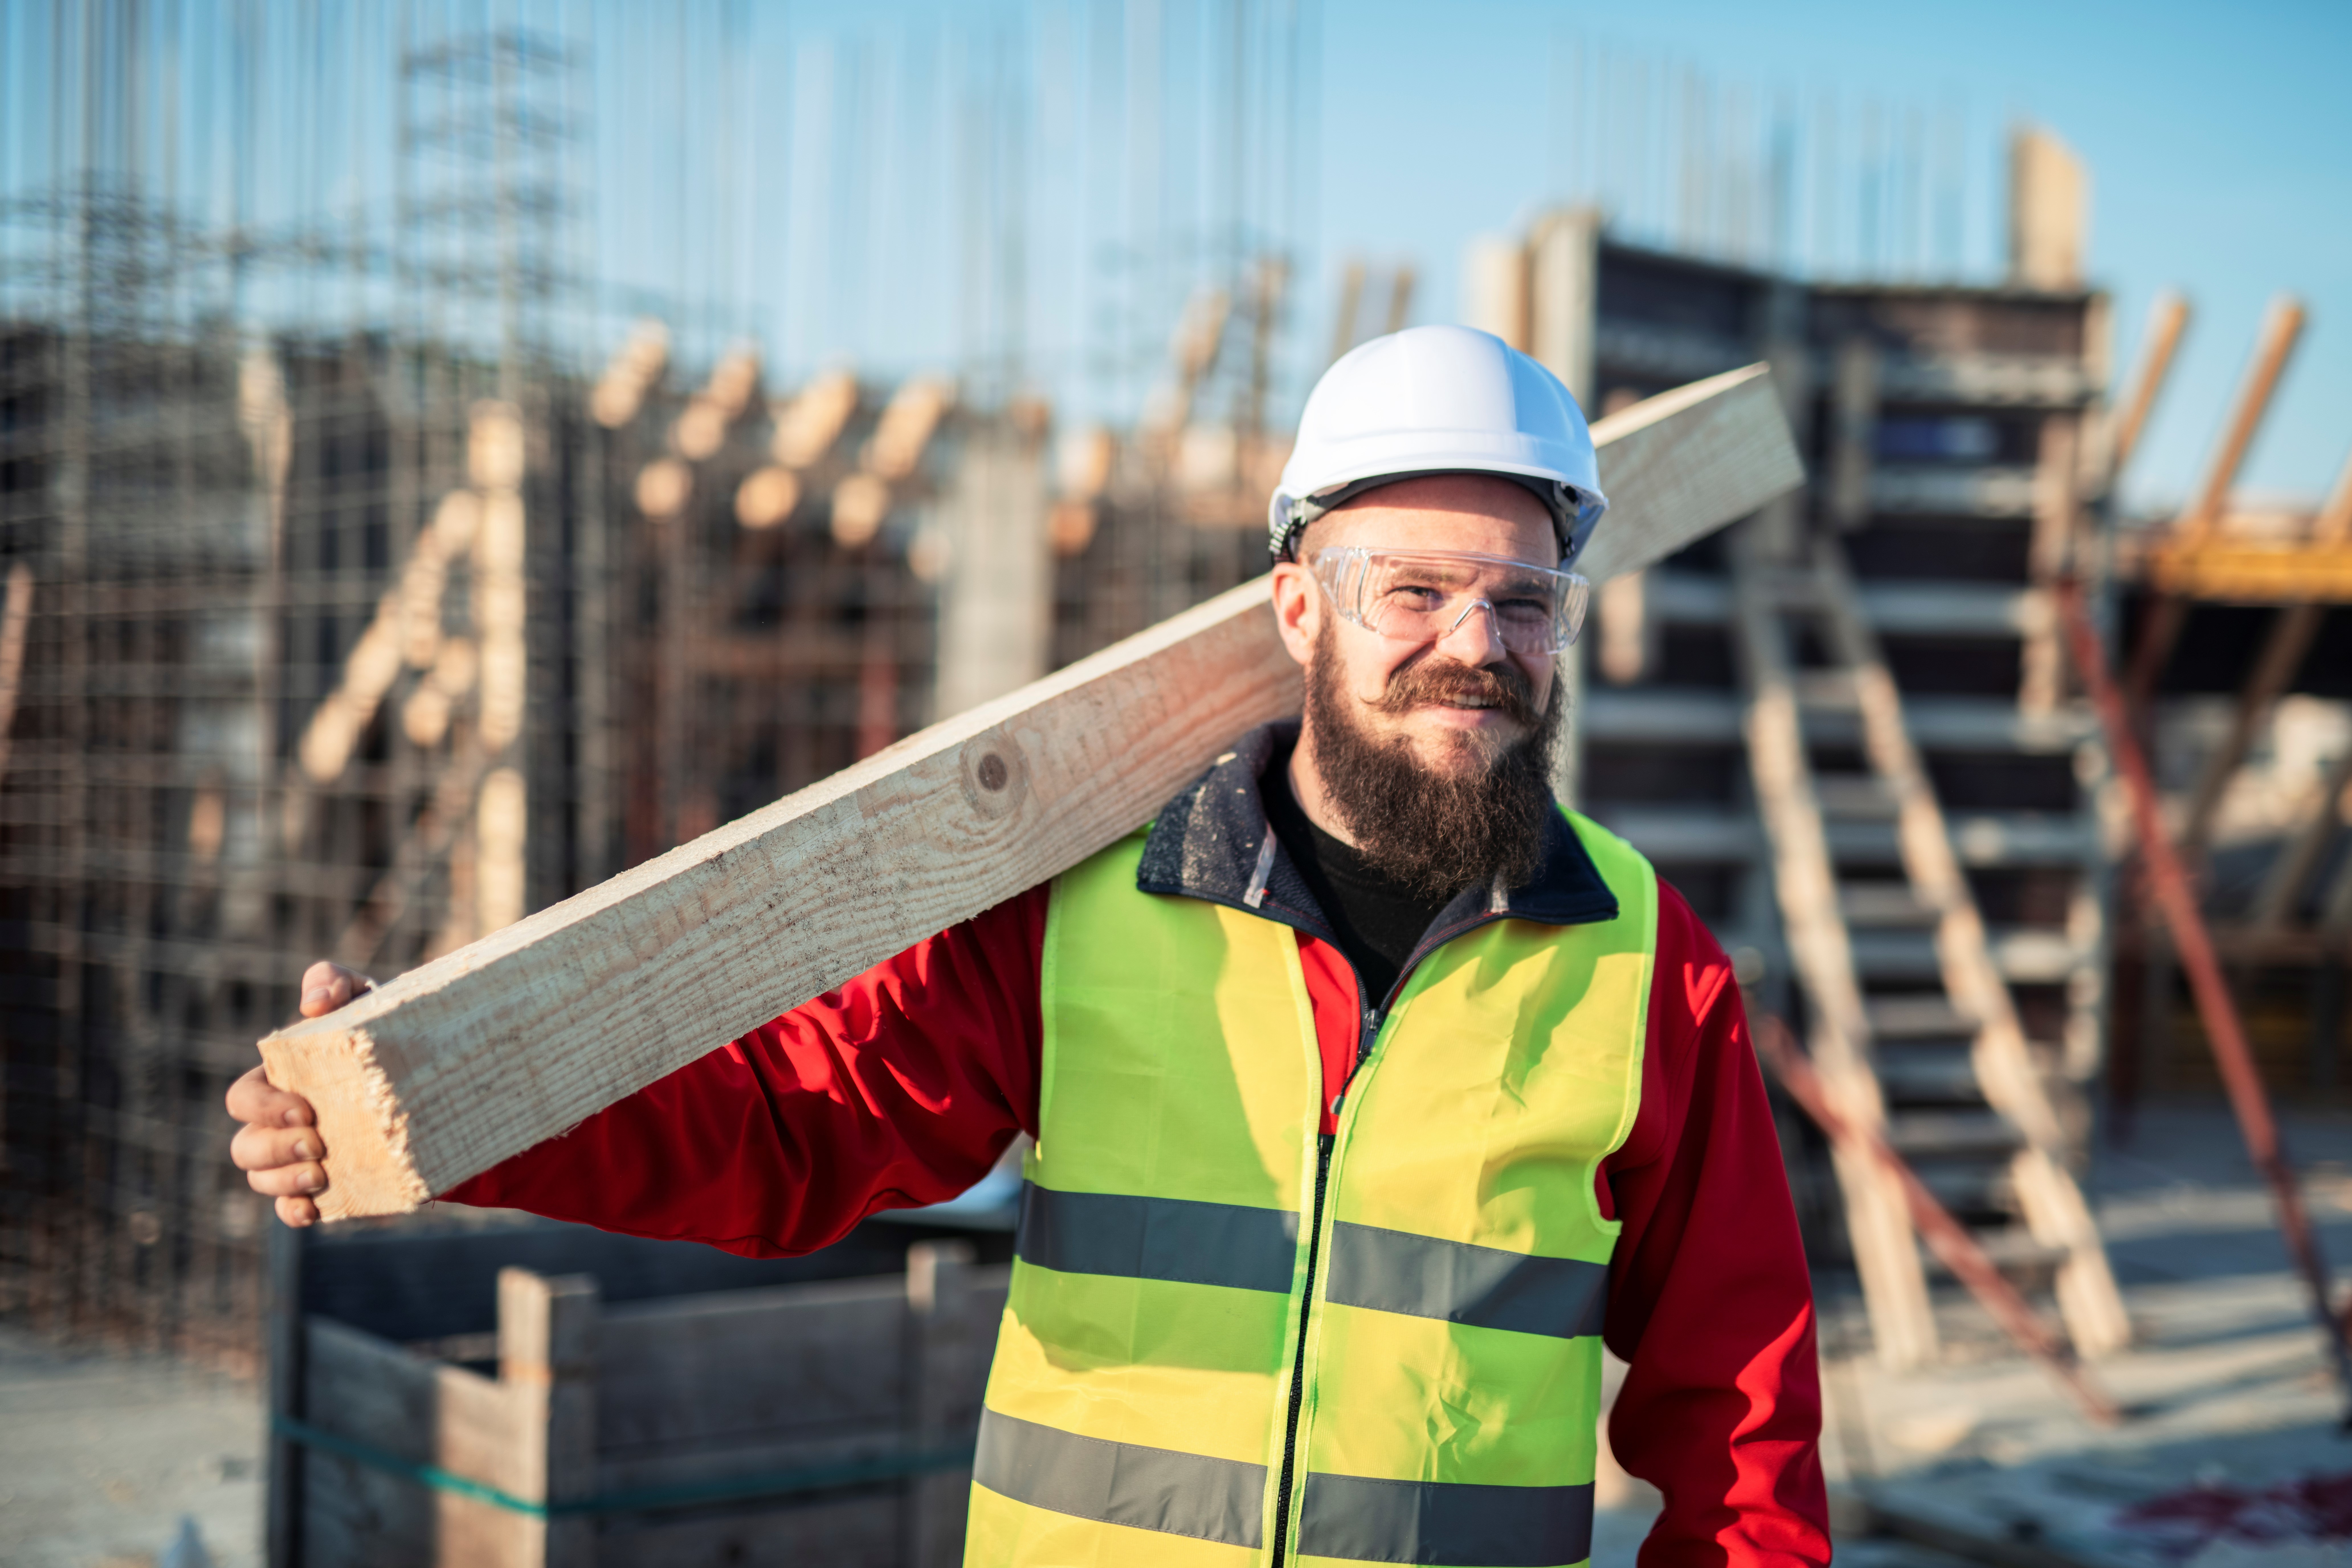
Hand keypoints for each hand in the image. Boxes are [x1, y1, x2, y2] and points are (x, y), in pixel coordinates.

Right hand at [225, 961, 373, 1226]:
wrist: (431, 1076)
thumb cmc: (381, 1030)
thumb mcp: (363, 998)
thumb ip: (333, 982)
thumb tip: (312, 1003)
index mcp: (278, 1082)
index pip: (242, 1100)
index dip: (263, 1108)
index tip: (305, 1109)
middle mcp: (278, 1124)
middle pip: (245, 1147)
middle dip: (273, 1148)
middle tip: (317, 1142)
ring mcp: (298, 1159)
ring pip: (262, 1180)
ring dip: (284, 1181)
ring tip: (321, 1172)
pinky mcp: (326, 1186)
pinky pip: (290, 1210)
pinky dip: (295, 1212)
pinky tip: (314, 1210)